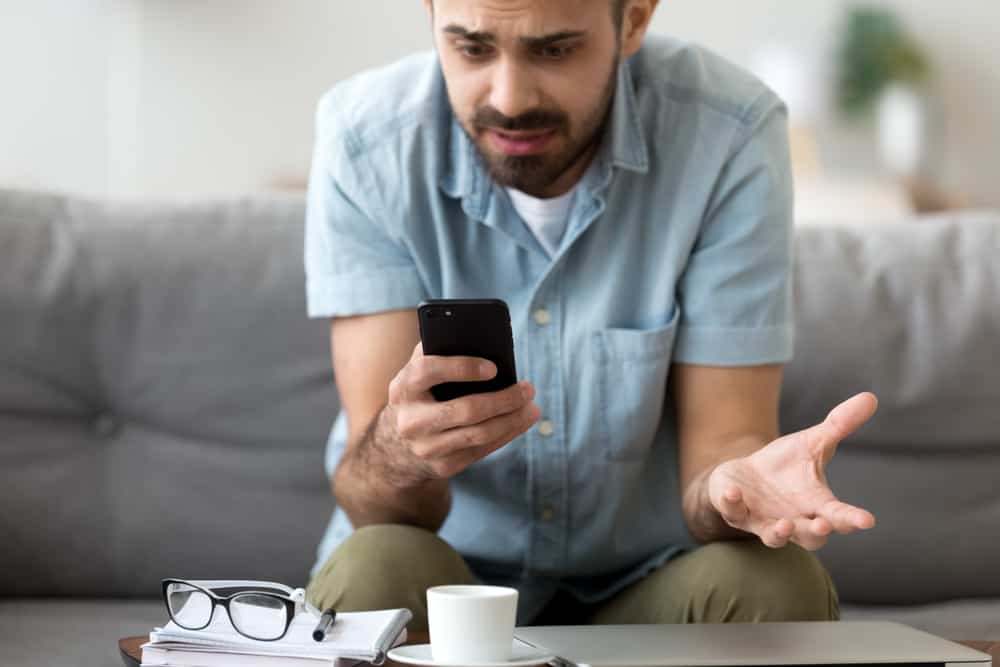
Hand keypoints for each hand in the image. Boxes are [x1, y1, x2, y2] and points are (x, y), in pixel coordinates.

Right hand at [377, 342, 540, 484]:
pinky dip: (506, 434)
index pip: (428, 371)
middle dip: (503, 399)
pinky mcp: (442, 467)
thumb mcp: (416, 373)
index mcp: (403, 388)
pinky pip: (481, 450)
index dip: (462, 367)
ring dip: (512, 420)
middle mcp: (410, 421)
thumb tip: (483, 338)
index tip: (494, 367)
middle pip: (465, 410)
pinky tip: (520, 421)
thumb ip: (438, 350)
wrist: (395, 447)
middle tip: (528, 389)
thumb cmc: (418, 395)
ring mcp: (426, 448)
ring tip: (532, 406)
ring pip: (479, 434)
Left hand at [707, 392, 878, 550]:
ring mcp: (764, 521)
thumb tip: (870, 397)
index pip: (840, 516)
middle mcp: (794, 520)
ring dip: (780, 533)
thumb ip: (838, 425)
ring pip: (774, 537)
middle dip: (817, 532)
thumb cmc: (785, 465)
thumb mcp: (812, 442)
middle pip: (811, 537)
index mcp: (816, 504)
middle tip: (824, 525)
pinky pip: (734, 514)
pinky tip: (734, 492)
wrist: (746, 476)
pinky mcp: (737, 514)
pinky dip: (733, 505)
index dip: (852, 518)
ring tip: (785, 526)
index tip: (867, 520)